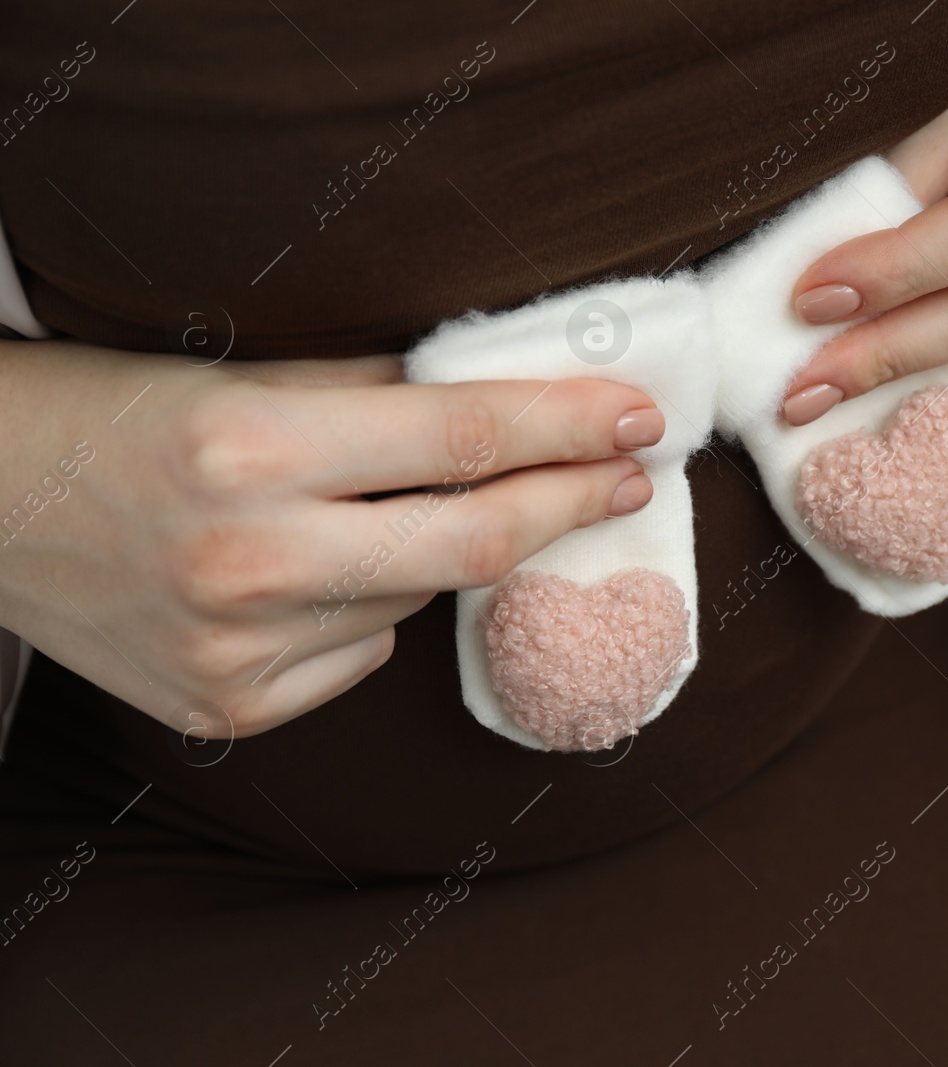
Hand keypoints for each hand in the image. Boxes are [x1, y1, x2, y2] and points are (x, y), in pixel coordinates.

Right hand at [0, 341, 661, 736]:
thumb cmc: (111, 420)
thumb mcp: (239, 377)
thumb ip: (377, 394)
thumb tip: (512, 403)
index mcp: (249, 451)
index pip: (464, 439)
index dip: (570, 427)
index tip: (639, 417)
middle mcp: (248, 560)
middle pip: (474, 542)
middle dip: (571, 502)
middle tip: (628, 476)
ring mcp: (238, 651)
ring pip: (416, 601)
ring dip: (432, 552)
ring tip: (359, 511)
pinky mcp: (230, 709)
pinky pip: (360, 656)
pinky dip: (365, 610)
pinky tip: (303, 577)